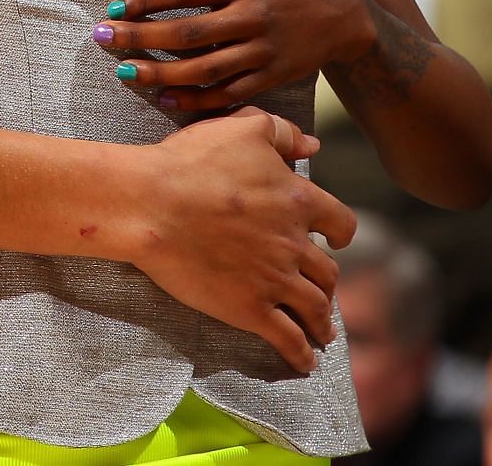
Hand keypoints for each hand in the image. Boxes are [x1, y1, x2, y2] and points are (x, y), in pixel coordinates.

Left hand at [96, 0, 370, 110]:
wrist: (342, 13)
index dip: (147, 1)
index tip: (114, 7)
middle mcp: (252, 16)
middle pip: (188, 33)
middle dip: (140, 38)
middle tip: (102, 38)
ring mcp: (263, 50)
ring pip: (204, 69)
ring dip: (160, 74)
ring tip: (124, 72)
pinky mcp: (273, 77)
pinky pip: (229, 93)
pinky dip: (197, 100)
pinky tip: (165, 99)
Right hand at [127, 107, 354, 372]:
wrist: (151, 203)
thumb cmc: (190, 162)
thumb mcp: (240, 130)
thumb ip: (281, 132)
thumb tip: (313, 145)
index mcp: (297, 200)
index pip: (340, 222)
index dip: (340, 233)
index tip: (337, 241)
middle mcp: (294, 243)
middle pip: (328, 271)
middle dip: (328, 281)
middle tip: (321, 288)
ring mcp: (275, 279)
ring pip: (316, 307)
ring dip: (323, 321)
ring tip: (322, 331)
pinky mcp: (250, 309)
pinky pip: (288, 339)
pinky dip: (302, 353)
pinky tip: (306, 361)